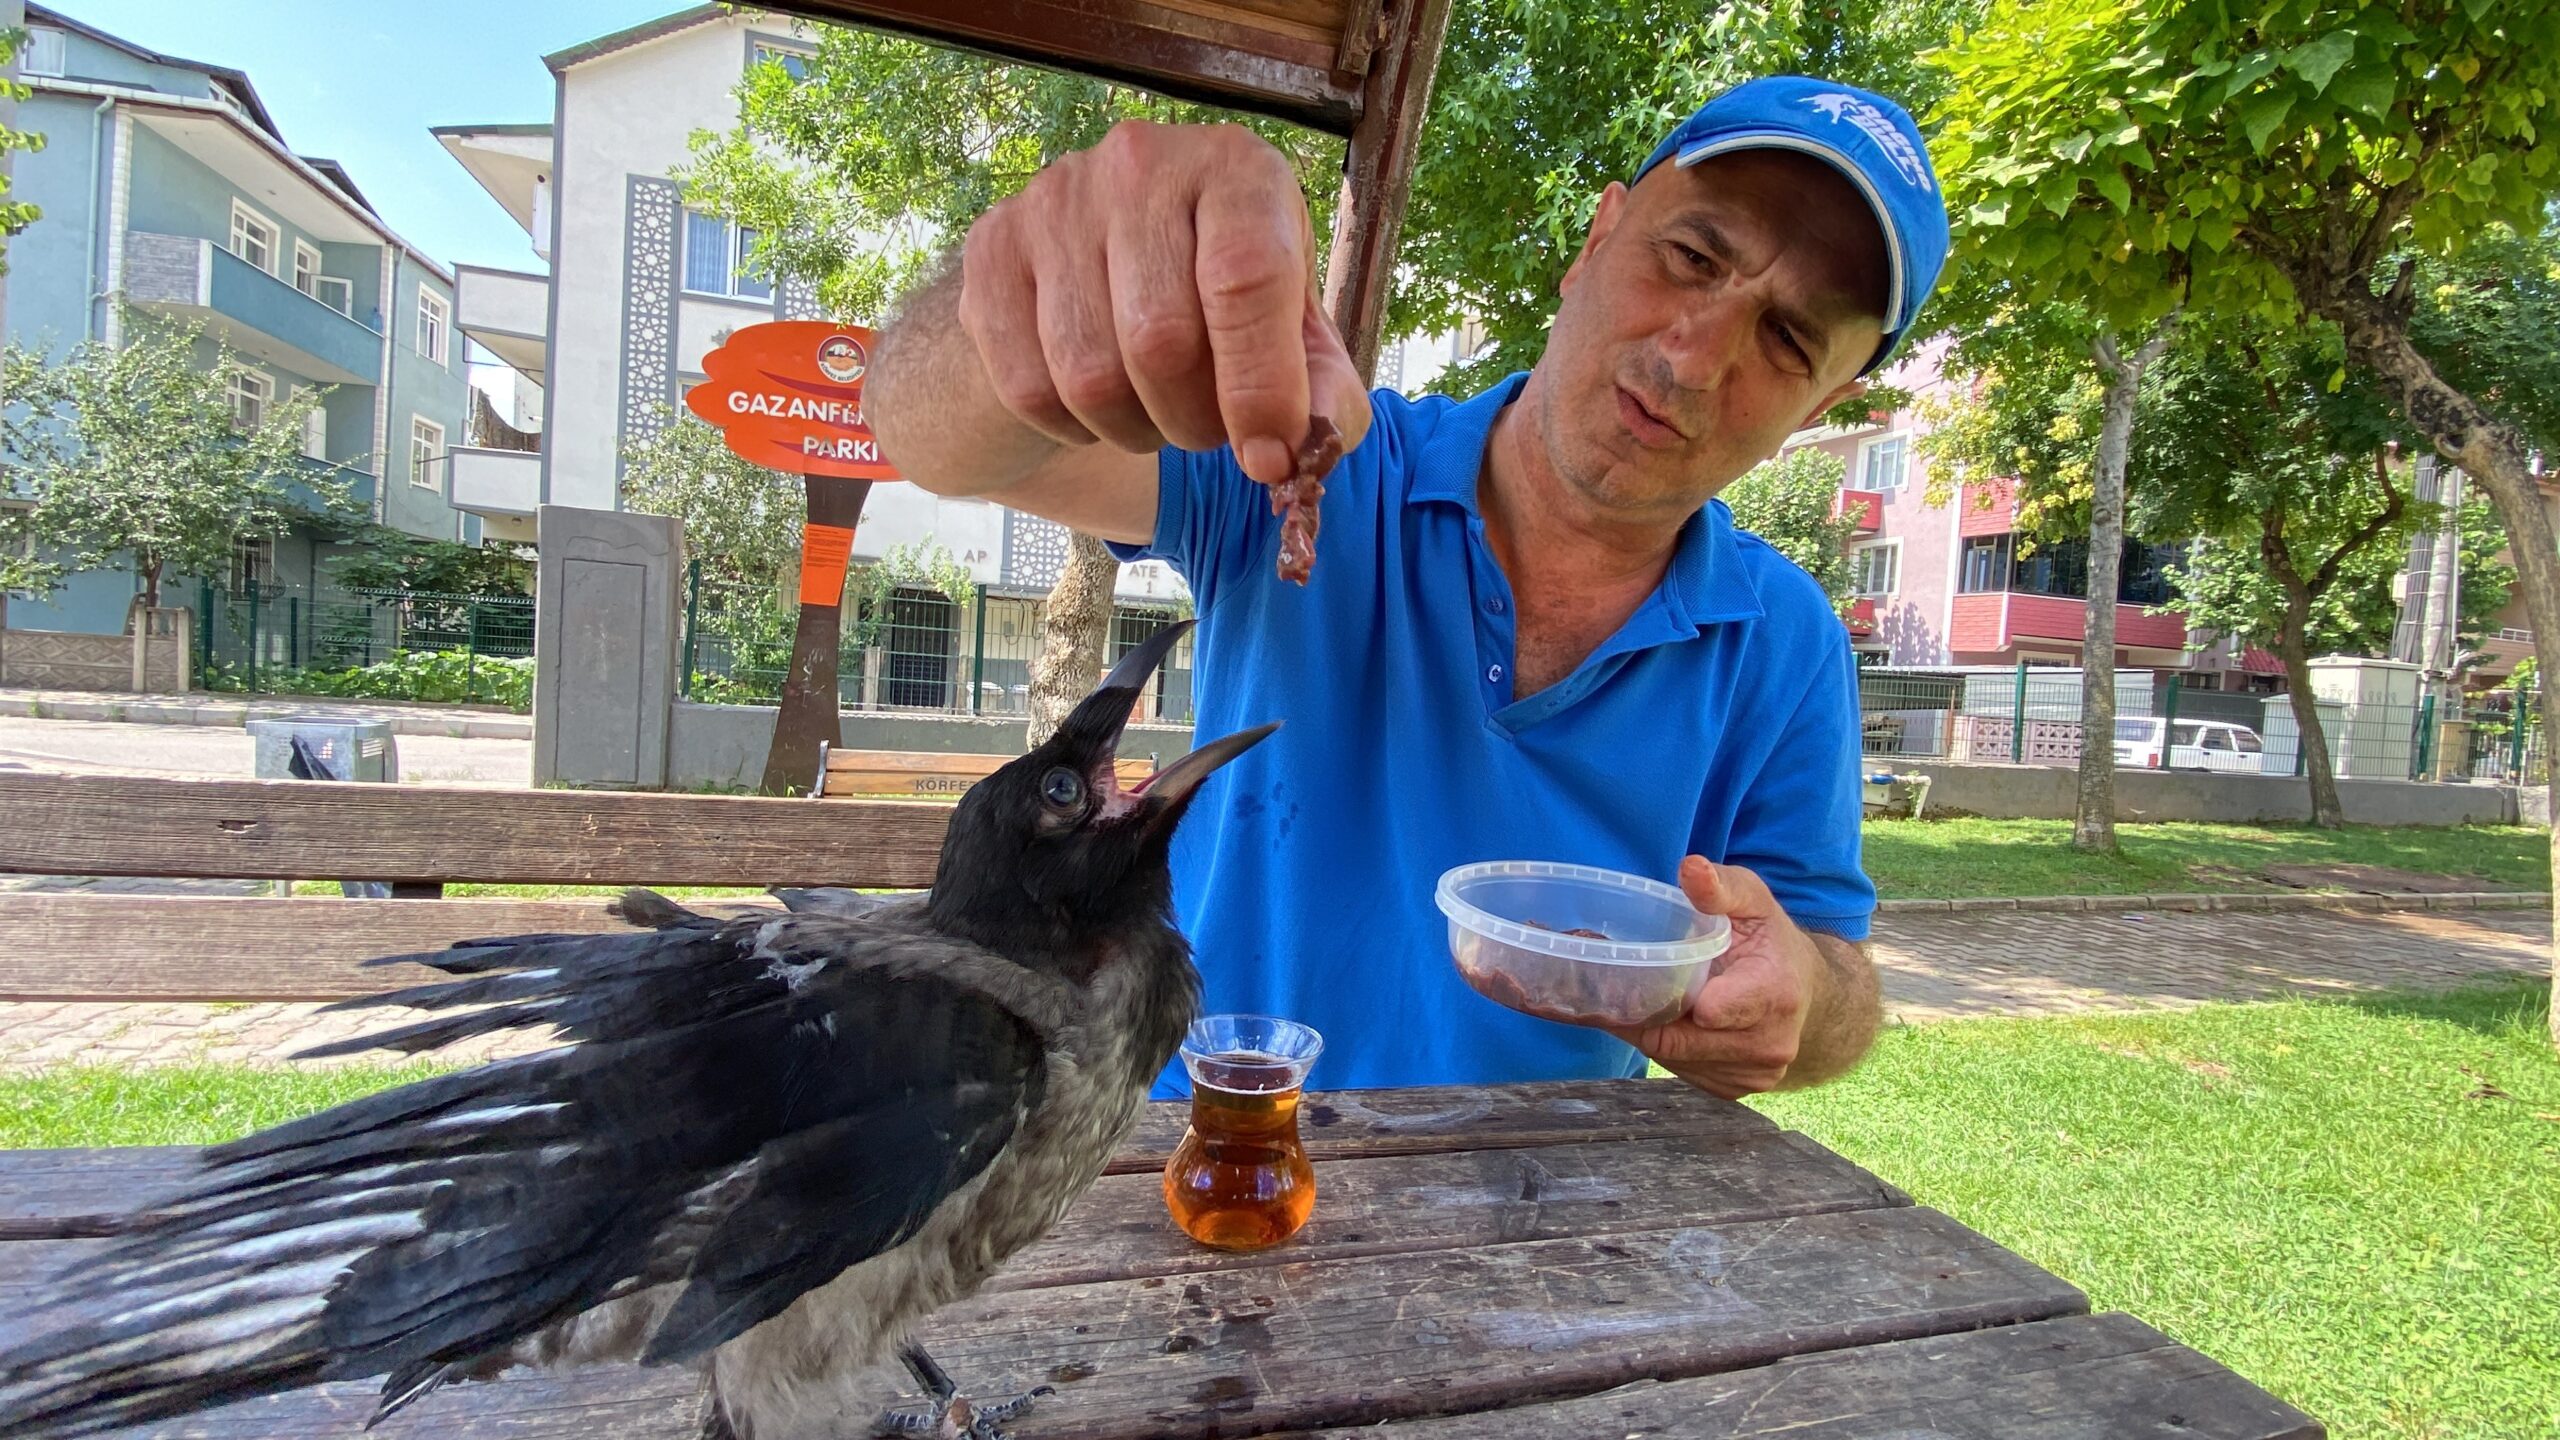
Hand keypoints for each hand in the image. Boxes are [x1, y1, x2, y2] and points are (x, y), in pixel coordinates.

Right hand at [956, 120, 1371, 483]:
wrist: (1104, 268)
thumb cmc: (1223, 302)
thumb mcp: (1295, 334)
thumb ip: (1324, 392)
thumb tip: (1298, 451)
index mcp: (1235, 168)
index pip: (1245, 280)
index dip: (1260, 388)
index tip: (1268, 456)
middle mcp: (1140, 163)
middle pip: (1160, 340)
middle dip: (1195, 421)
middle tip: (1209, 431)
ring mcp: (1054, 200)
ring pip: (1088, 376)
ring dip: (1134, 431)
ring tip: (1157, 415)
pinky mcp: (991, 247)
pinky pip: (1027, 386)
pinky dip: (1072, 429)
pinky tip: (1098, 407)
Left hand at [1609, 857, 1828, 1098]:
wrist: (1808, 993)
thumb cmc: (1771, 941)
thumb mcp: (1753, 902)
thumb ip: (1721, 887)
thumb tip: (1689, 867)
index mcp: (1775, 995)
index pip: (1708, 1011)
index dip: (1671, 996)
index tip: (1648, 974)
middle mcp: (1770, 1044)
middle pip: (1678, 1039)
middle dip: (1647, 1012)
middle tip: (1620, 983)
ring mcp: (1756, 1075)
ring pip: (1674, 1058)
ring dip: (1653, 1032)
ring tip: (1647, 998)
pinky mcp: (1738, 1089)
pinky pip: (1683, 1072)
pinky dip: (1669, 1048)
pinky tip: (1671, 1020)